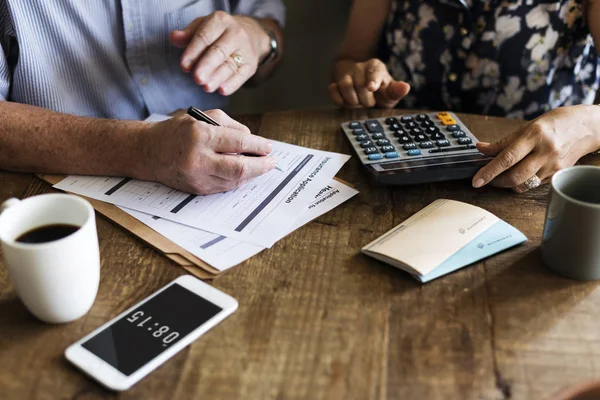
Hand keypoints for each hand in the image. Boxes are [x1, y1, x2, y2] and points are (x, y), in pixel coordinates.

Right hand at [139, 110, 275, 194]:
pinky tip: (244, 173)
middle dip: (260, 166)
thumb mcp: (203, 118)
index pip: (239, 142)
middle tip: (271, 162)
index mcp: (200, 136)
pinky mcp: (197, 189)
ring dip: (251, 175)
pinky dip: (237, 180)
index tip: (269, 147)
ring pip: (234, 181)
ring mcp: (197, 177)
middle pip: (239, 168)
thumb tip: (253, 140)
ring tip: (260, 166)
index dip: (258, 146)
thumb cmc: (178, 131)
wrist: (148, 152)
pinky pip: (224, 187)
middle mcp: (198, 159)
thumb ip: (231, 126)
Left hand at [170, 12, 269, 95]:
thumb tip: (174, 37)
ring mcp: (245, 50)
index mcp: (221, 21)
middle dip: (207, 66)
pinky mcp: (251, 65)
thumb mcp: (202, 27)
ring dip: (217, 78)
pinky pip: (241, 76)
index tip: (184, 66)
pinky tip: (222, 90)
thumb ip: (187, 35)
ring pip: (230, 65)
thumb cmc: (218, 34)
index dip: (193, 52)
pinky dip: (232, 84)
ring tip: (206, 87)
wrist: (248, 36)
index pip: (205, 37)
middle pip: (219, 51)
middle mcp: (236, 33)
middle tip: (197, 78)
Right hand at [329, 58, 409, 107]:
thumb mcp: (389, 92)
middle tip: (370, 103)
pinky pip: (333, 91)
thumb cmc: (378, 90)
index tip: (371, 88)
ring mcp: (345, 74)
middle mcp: (359, 67)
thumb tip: (405, 87)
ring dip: (352, 101)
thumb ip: (396, 91)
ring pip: (345, 87)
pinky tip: (345, 102)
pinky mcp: (334, 83)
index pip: (374, 71)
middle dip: (366, 100)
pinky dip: (339, 100)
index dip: (373, 80)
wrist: (359, 86)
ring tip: (358, 103)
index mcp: (375, 67)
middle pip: (360, 85)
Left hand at [472, 105, 599, 191]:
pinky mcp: (558, 173)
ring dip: (507, 184)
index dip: (489, 171)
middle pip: (515, 176)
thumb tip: (480, 148)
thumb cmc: (556, 122)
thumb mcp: (527, 126)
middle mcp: (545, 151)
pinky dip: (521, 182)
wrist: (587, 127)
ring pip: (524, 184)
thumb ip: (503, 141)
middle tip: (485, 179)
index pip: (507, 158)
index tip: (476, 180)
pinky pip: (534, 183)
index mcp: (535, 135)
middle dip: (496, 181)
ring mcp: (553, 165)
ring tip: (500, 177)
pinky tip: (518, 174)